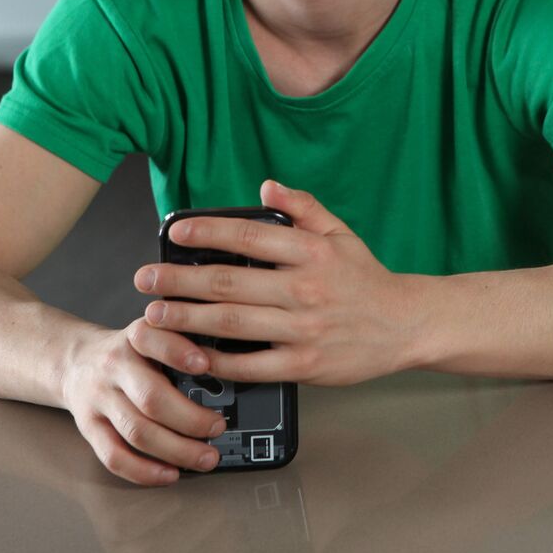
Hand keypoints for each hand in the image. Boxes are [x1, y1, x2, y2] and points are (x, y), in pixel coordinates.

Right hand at [59, 320, 227, 484]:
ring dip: (177, 450)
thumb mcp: (152, 333)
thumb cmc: (128, 351)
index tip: (205, 364)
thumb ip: (182, 343)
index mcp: (134, 338)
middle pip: (151, 398)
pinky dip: (144, 471)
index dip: (178, 352)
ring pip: (137, 431)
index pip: (153, 340)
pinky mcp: (89, 428)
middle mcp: (114, 367)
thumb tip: (228, 363)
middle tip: (218, 428)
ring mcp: (99, 400)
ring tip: (206, 457)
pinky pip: (114, 456)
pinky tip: (170, 474)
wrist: (75, 361)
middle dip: (191, 419)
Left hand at [135, 180, 420, 386]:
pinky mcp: (305, 365)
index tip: (175, 233)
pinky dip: (220, 361)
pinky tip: (194, 354)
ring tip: (155, 315)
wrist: (406, 325)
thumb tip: (266, 187)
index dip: (207, 233)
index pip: (249, 237)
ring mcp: (304, 329)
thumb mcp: (340, 233)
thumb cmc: (366, 279)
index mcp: (311, 252)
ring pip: (232, 324)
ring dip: (187, 319)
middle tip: (145, 280)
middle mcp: (305, 288)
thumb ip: (303, 208)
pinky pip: (253, 365)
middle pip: (229, 283)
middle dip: (179, 281)